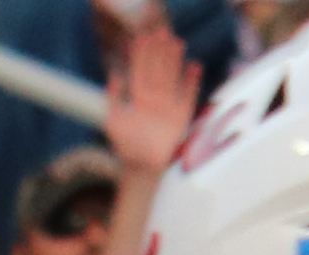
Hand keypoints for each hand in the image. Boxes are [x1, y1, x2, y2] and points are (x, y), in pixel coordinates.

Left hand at [101, 7, 195, 176]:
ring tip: (178, 42)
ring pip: (172, 78)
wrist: (142, 167)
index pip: (140, 73)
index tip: (142, 38)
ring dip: (175, 61)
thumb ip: (113, 98)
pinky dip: (192, 82)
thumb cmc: (126, 146)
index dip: (141, 57)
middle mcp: (154, 100)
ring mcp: (168, 106)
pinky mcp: (181, 116)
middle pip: (157, 71)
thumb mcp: (114, 121)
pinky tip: (195, 66)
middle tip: (162, 32)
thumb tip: (113, 75)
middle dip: (159, 52)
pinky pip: (188, 96)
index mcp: (138, 99)